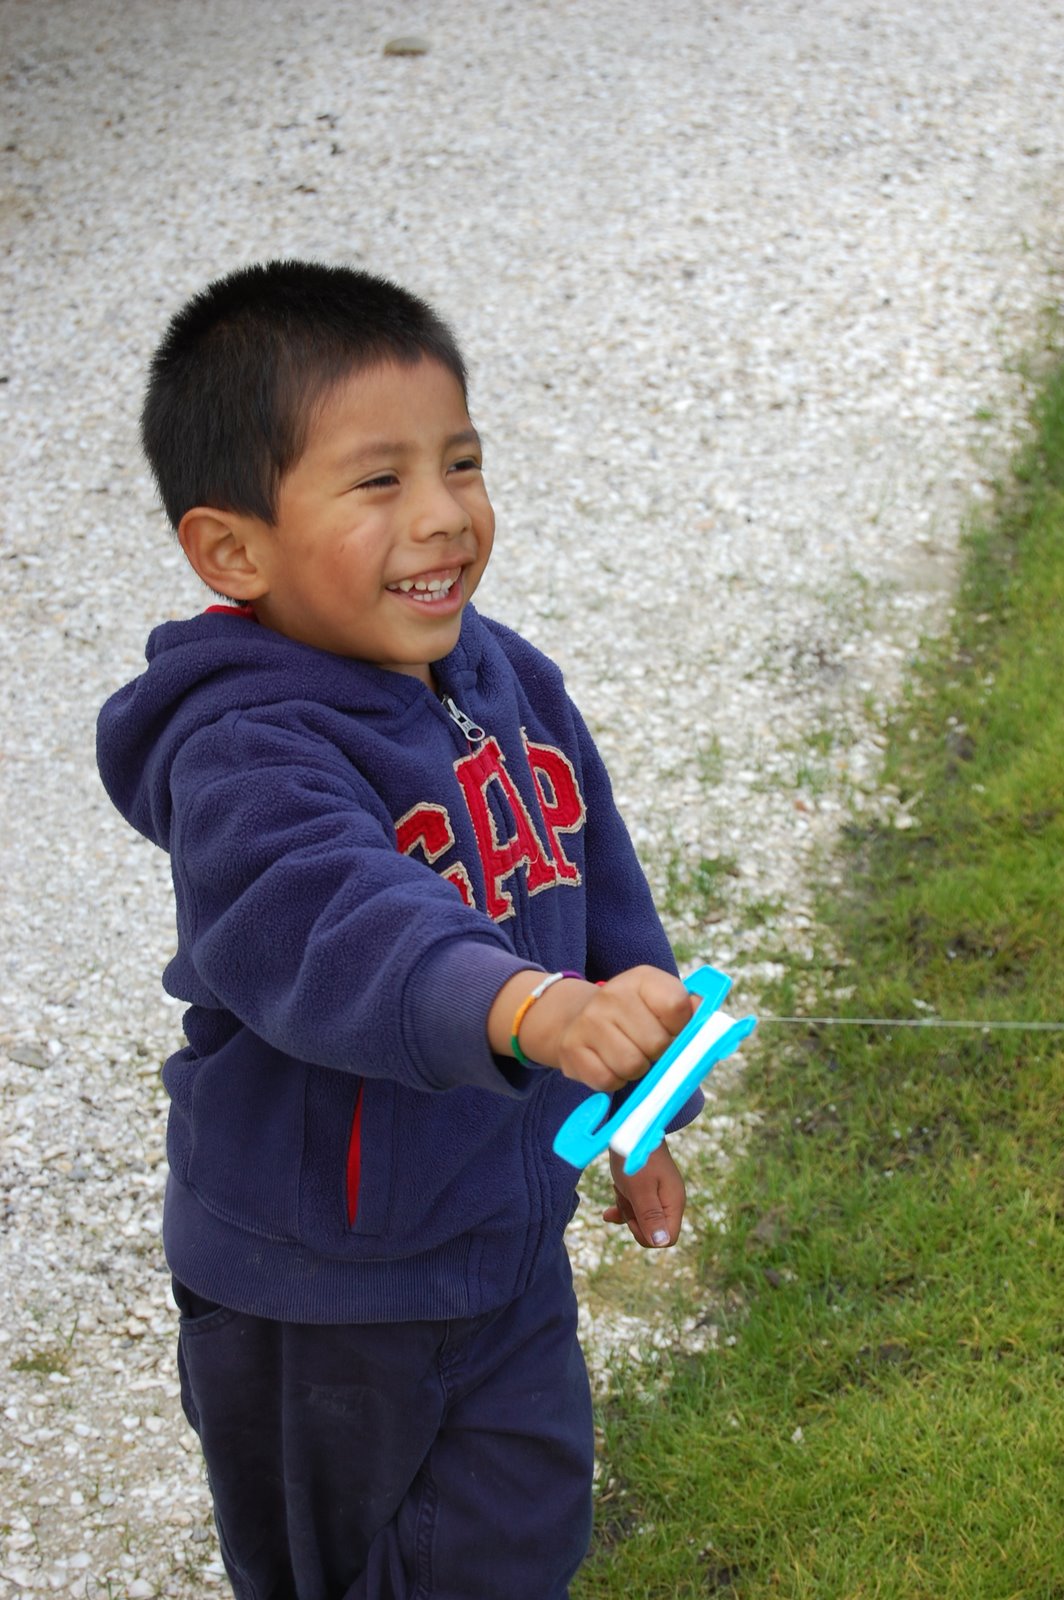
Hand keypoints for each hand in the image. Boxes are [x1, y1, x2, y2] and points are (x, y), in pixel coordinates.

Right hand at [516, 966, 695, 1092]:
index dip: (682, 1028)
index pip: (677, 1006)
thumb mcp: (660, 1001)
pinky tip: (610, 1064)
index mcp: (642, 978)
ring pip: (632, 1065)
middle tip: (648, 1047)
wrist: (576, 1018)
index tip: (673, 1030)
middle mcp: (612, 994)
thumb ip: (688, 1010)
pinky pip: (607, 1080)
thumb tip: (706, 1015)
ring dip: (637, 1069)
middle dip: (659, 1053)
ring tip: (630, 1055)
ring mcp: (589, 1020)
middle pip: (656, 1043)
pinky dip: (615, 1080)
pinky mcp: (571, 1048)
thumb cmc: (634, 1016)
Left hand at [604, 1141, 685, 1247]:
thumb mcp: (639, 1188)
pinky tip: (608, 1212)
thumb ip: (650, 1216)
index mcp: (674, 1202)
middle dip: (634, 1219)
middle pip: (651, 1230)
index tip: (632, 1215)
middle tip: (626, 1196)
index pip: (667, 1239)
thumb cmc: (635, 1155)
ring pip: (641, 1218)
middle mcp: (669, 1200)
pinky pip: (635, 1207)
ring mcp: (658, 1193)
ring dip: (626, 1208)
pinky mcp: (646, 1187)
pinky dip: (623, 1206)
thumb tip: (661, 1243)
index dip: (646, 1234)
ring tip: (620, 1187)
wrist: (629, 1124)